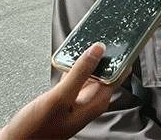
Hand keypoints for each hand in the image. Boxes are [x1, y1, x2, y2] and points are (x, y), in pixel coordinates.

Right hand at [0, 43, 114, 139]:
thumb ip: (80, 73)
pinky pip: (75, 74)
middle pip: (105, 69)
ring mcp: (78, 98)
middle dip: (105, 52)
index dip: (123, 55)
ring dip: (87, 56)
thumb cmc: (35, 130)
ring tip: (87, 37)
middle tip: (103, 31)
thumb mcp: (59, 98)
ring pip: (89, 70)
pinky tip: (68, 54)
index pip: (119, 73)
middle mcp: (90, 99)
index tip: (124, 38)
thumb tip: (98, 50)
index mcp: (97, 101)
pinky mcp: (66, 96)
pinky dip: (73, 64)